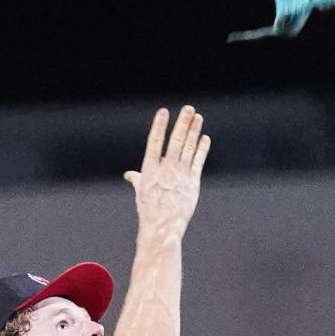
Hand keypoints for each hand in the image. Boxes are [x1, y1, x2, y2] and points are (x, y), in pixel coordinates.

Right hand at [124, 106, 210, 238]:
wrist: (162, 227)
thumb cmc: (149, 210)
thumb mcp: (141, 192)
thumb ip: (138, 179)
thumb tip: (130, 175)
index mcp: (150, 168)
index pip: (154, 141)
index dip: (159, 126)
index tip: (164, 112)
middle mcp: (166, 169)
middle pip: (175, 140)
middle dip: (183, 123)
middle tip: (189, 109)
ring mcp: (180, 175)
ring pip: (188, 148)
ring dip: (193, 131)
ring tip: (198, 118)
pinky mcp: (192, 182)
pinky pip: (198, 162)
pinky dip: (201, 149)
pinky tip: (204, 138)